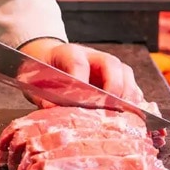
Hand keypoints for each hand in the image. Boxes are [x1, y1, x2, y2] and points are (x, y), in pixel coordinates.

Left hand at [19, 38, 144, 104]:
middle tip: (110, 108)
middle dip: (113, 87)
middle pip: (112, 64)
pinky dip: (134, 101)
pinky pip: (132, 87)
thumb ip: (42, 96)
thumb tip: (52, 110)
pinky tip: (134, 116)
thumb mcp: (35, 82)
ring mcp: (108, 67)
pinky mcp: (118, 79)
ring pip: (126, 74)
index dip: (81, 81)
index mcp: (69, 53)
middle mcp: (93, 56)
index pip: (78, 63)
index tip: (80, 100)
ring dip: (128, 95)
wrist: (50, 61)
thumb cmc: (44, 73)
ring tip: (127, 115)